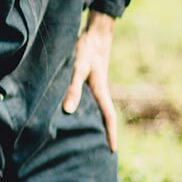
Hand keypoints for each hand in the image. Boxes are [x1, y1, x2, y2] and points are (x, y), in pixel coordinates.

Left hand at [63, 10, 118, 151]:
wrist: (95, 31)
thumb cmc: (86, 48)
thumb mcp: (78, 68)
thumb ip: (73, 88)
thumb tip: (69, 111)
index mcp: (101, 91)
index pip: (109, 117)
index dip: (111, 134)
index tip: (112, 150)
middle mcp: (100, 91)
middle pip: (104, 116)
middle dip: (104, 133)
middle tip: (101, 150)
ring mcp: (95, 85)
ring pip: (96, 108)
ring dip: (94, 122)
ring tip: (86, 137)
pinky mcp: (89, 79)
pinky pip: (89, 100)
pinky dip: (86, 110)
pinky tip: (75, 113)